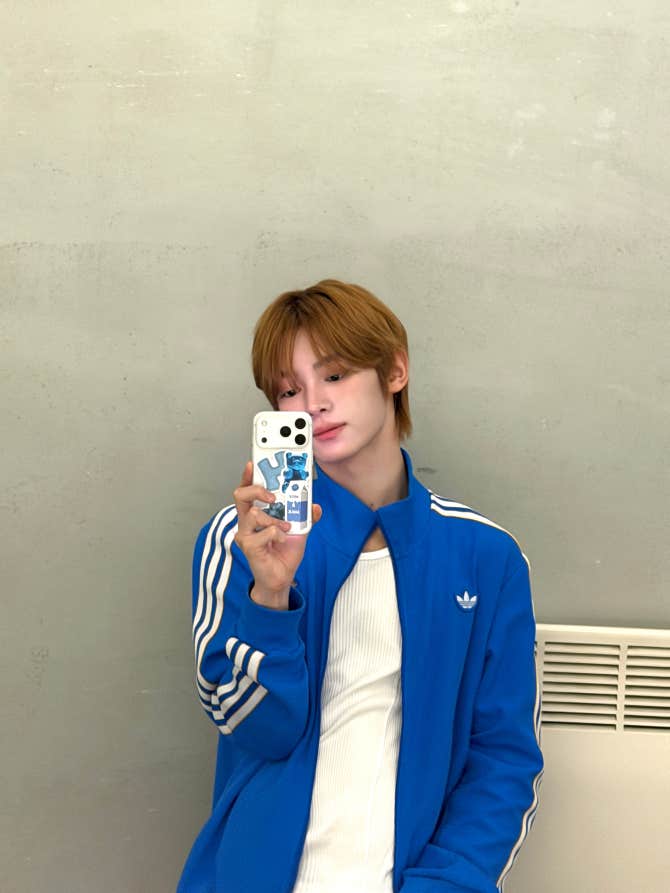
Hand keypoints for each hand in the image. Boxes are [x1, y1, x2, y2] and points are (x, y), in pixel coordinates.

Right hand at [233, 462, 321, 608]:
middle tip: (274, 496)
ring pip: (253, 513)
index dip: (248, 475)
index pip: (247, 489)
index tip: (253, 463)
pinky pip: (264, 533)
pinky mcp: (249, 547)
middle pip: (240, 495)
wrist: (282, 577)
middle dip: (257, 489)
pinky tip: (282, 539)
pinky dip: (277, 533)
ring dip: (274, 518)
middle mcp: (246, 521)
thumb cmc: (284, 551)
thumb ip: (306, 515)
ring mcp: (245, 533)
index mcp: (256, 511)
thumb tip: (315, 506)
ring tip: (285, 526)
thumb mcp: (300, 528)